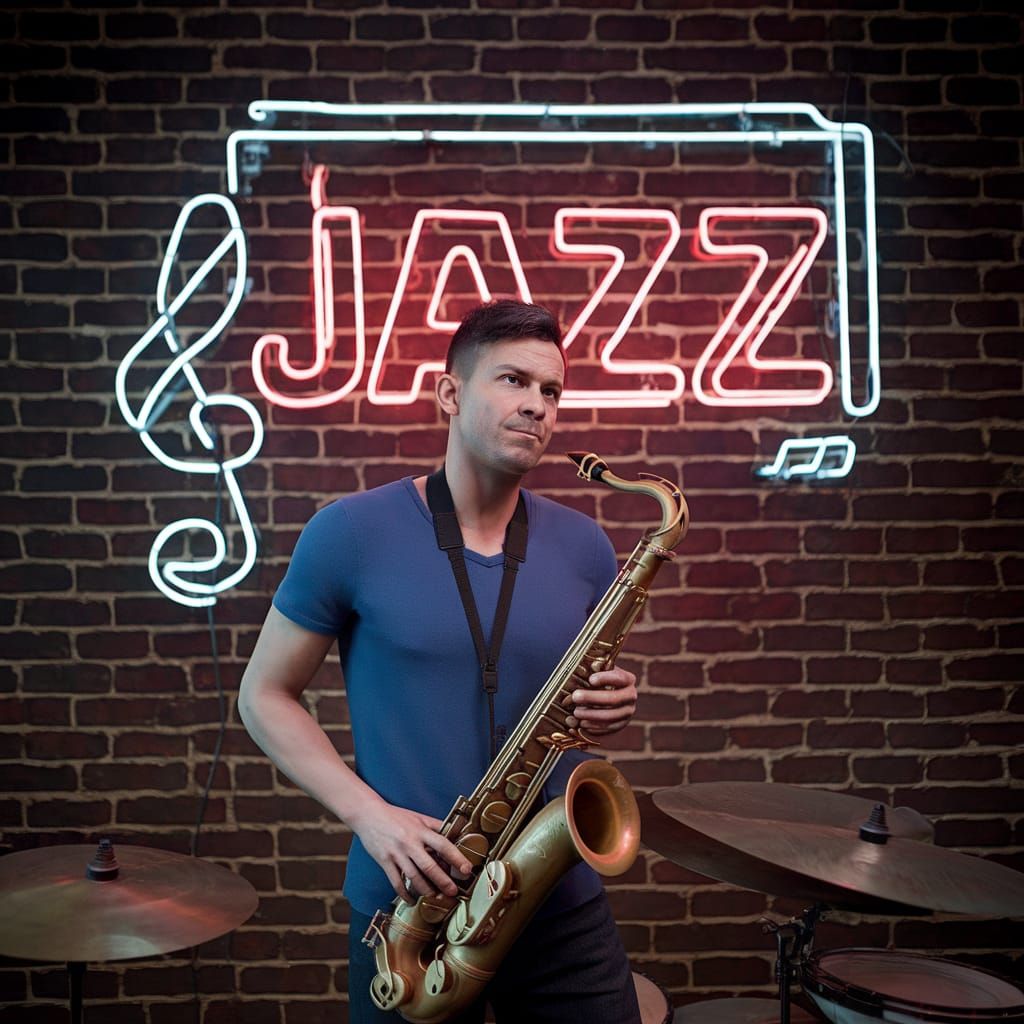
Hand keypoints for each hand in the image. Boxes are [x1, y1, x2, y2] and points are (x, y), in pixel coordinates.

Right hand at [349, 800, 472, 904]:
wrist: (369, 814)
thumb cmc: (396, 816)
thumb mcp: (419, 817)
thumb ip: (436, 826)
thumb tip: (455, 834)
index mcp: (420, 831)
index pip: (443, 845)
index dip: (457, 858)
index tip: (467, 869)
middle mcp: (409, 843)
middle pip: (429, 866)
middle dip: (443, 881)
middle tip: (453, 892)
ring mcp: (396, 854)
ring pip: (414, 877)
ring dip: (426, 890)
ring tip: (436, 897)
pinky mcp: (385, 862)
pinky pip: (396, 882)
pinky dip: (405, 894)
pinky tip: (412, 900)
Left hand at [571, 666, 636, 735]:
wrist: (605, 694)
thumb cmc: (598, 679)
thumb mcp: (599, 671)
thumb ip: (593, 670)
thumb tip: (581, 670)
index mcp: (628, 679)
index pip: (619, 678)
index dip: (606, 679)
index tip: (590, 679)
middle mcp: (631, 696)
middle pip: (613, 699)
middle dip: (592, 698)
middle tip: (575, 697)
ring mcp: (627, 712)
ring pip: (611, 716)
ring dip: (591, 715)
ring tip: (576, 712)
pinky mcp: (621, 724)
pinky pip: (608, 728)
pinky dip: (594, 727)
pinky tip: (582, 723)